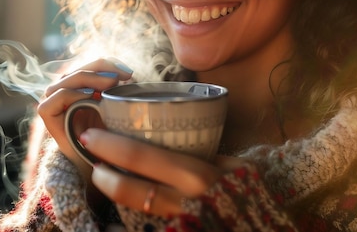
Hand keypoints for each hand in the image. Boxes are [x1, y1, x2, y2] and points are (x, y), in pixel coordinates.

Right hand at [37, 58, 132, 177]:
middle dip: (102, 68)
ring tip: (111, 83)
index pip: (90, 66)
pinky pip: (58, 96)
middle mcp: (65, 89)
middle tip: (123, 76)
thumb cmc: (105, 138)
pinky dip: (74, 93)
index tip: (129, 73)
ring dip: (91, 77)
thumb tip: (130, 75)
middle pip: (81, 69)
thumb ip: (117, 91)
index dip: (108, 64)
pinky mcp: (47, 112)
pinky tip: (91, 96)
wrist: (91, 165)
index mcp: (80, 86)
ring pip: (69, 78)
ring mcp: (54, 99)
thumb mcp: (114, 110)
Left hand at [80, 128, 242, 217]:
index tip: (93, 134)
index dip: (111, 146)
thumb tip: (171, 138)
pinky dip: (128, 217)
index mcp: (199, 177)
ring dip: (113, 192)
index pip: (143, 158)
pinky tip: (117, 209)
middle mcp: (185, 203)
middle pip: (131, 189)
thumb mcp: (232, 165)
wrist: (267, 224)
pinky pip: (146, 225)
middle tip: (89, 154)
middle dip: (103, 172)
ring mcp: (180, 223)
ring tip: (102, 176)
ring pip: (135, 210)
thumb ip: (203, 153)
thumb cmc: (253, 190)